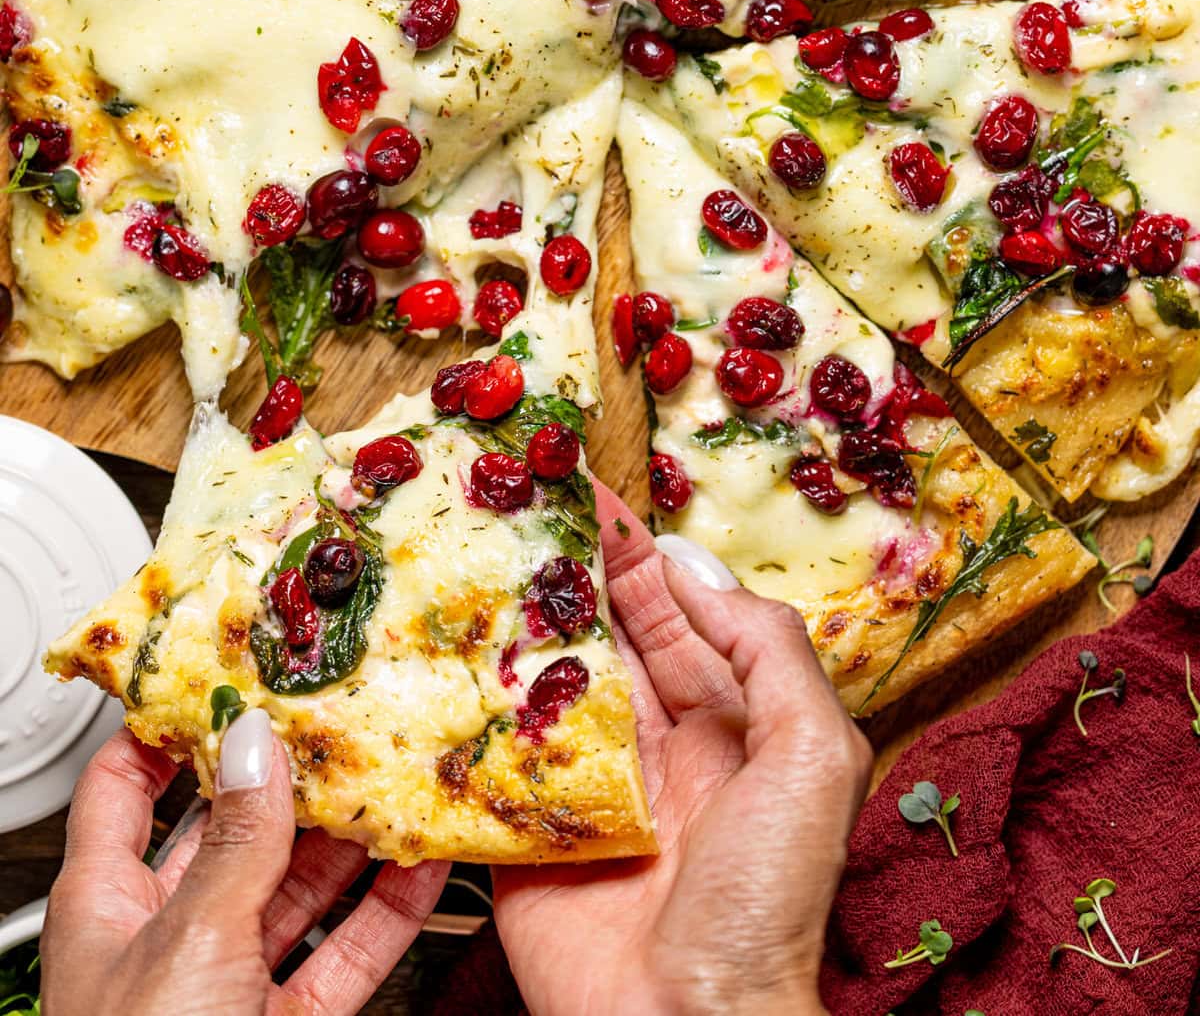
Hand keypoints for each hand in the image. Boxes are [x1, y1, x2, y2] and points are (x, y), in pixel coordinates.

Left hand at [42, 711, 448, 1015]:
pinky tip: (423, 866)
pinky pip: (343, 955)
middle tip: (344, 716)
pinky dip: (386, 911)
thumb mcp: (188, 943)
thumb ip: (235, 842)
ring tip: (401, 775)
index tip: (231, 668)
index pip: (127, 785)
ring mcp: (231, 985)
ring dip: (354, 838)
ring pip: (299, 888)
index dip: (172, 724)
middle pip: (234, 829)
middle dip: (293, 776)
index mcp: (108, 904)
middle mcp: (169, 936)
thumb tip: (254, 743)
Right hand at [492, 488, 871, 1015]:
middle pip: (606, 641)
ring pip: (546, 686)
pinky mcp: (525, 835)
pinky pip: (492, 759)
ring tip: (480, 555)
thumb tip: (697, 574)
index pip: (677, 620)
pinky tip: (442, 653)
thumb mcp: (814, 757)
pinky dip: (468, 709)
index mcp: (727, 731)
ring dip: (516, 626)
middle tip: (524, 507)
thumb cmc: (766, 904)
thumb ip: (770, 653)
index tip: (596, 498)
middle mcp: (655, 751)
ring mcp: (587, 791)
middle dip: (571, 575)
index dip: (639, 559)